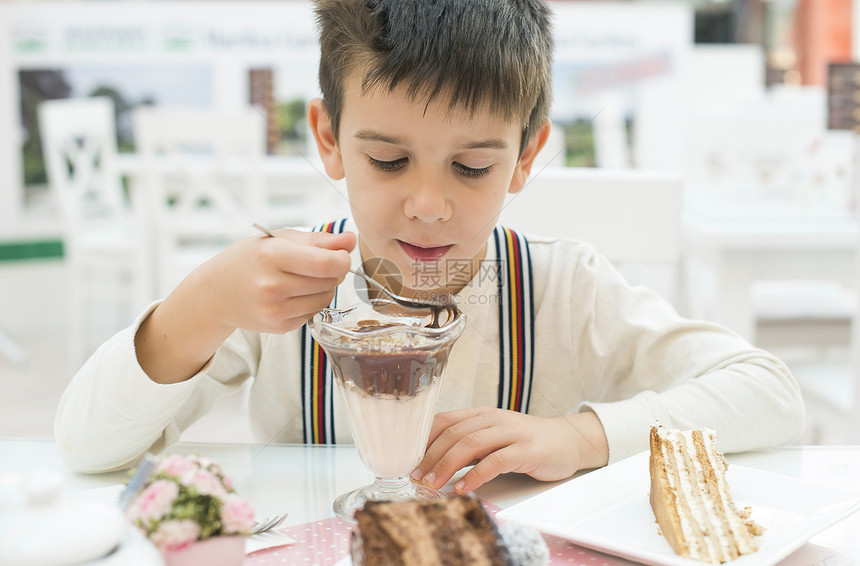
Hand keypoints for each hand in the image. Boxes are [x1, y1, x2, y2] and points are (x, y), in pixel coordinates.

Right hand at [186, 227, 355, 332]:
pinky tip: (293, 294)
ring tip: (304, 278)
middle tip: (317, 265)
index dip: (342, 259)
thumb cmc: (251, 259)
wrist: (216, 292)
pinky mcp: (279, 327)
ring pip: (325, 298)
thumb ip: (320, 240)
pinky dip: (312, 302)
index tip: (339, 255)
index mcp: (272, 255)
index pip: (326, 263)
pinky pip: (314, 313)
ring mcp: (275, 310)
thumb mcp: (280, 239)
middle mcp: (272, 286)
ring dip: (325, 288)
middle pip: (330, 281)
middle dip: (334, 272)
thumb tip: (352, 240)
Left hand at [410, 407, 608, 493]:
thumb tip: (433, 462)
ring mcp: (511, 432)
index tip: (409, 460)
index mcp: (481, 414)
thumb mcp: (493, 437)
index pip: (444, 420)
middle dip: (431, 457)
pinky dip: (476, 475)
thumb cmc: (525, 442)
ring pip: (471, 444)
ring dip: (448, 465)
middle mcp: (493, 419)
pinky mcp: (526, 449)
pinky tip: (464, 488)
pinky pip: (496, 461)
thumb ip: (468, 444)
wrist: (566, 441)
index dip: (423, 440)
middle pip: (454, 433)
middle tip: (416, 477)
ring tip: (433, 484)